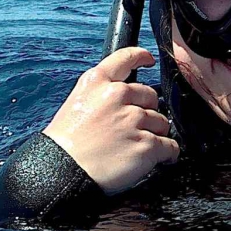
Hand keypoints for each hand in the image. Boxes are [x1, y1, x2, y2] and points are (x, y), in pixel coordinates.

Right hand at [43, 47, 178, 193]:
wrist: (61, 173)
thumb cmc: (64, 146)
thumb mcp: (76, 105)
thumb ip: (101, 96)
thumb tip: (126, 100)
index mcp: (97, 83)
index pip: (125, 58)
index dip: (141, 57)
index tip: (148, 60)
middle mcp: (117, 96)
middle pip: (151, 96)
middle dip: (147, 111)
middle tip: (132, 128)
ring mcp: (134, 120)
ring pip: (161, 122)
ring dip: (155, 134)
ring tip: (136, 147)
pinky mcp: (146, 144)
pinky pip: (170, 146)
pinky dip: (167, 154)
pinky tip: (160, 158)